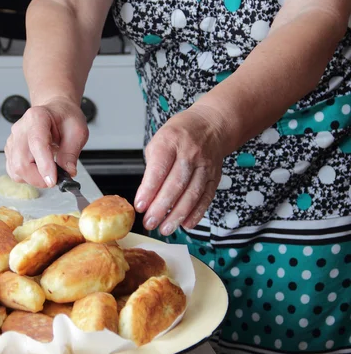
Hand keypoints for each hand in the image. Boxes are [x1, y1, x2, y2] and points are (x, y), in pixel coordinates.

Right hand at [4, 97, 88, 187]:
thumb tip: (67, 172)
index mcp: (37, 117)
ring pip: (16, 170)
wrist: (55, 112)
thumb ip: (71, 152)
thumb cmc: (65, 118)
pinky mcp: (10, 151)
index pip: (37, 144)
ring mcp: (13, 140)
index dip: (44, 165)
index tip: (53, 180)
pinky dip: (27, 177)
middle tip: (54, 179)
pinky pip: (14, 171)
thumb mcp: (77, 131)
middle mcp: (21, 129)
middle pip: (21, 162)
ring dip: (33, 178)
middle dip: (38, 178)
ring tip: (48, 171)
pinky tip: (38, 169)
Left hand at [134, 106, 226, 234]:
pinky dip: (196, 213)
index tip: (139, 206)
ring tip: (165, 228)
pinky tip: (185, 224)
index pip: (158, 169)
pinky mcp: (215, 176)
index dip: (148, 190)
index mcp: (170, 141)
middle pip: (175, 185)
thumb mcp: (158, 142)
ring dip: (177, 215)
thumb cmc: (179, 135)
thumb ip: (152, 168)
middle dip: (161, 208)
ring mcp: (205, 165)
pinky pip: (206, 197)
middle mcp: (189, 153)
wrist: (211, 125)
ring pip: (191, 194)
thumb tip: (146, 197)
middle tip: (149, 222)